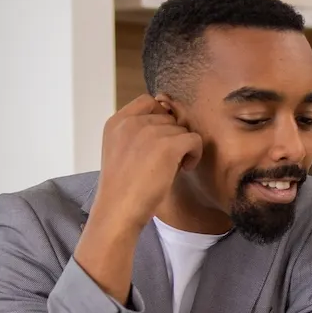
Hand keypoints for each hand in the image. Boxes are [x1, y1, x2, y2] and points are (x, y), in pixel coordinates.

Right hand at [75, 95, 203, 301]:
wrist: (118, 211)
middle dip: (172, 137)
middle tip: (165, 161)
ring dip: (183, 147)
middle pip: (169, 117)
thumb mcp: (121, 152)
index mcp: (116, 122)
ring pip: (183, 129)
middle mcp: (131, 121)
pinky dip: (194, 154)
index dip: (162, 118)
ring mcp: (149, 131)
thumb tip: (172, 122)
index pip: (148, 101)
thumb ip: (137, 134)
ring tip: (171, 168)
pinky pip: (195, 139)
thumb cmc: (123, 189)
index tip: (162, 141)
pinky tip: (184, 169)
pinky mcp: (168, 145)